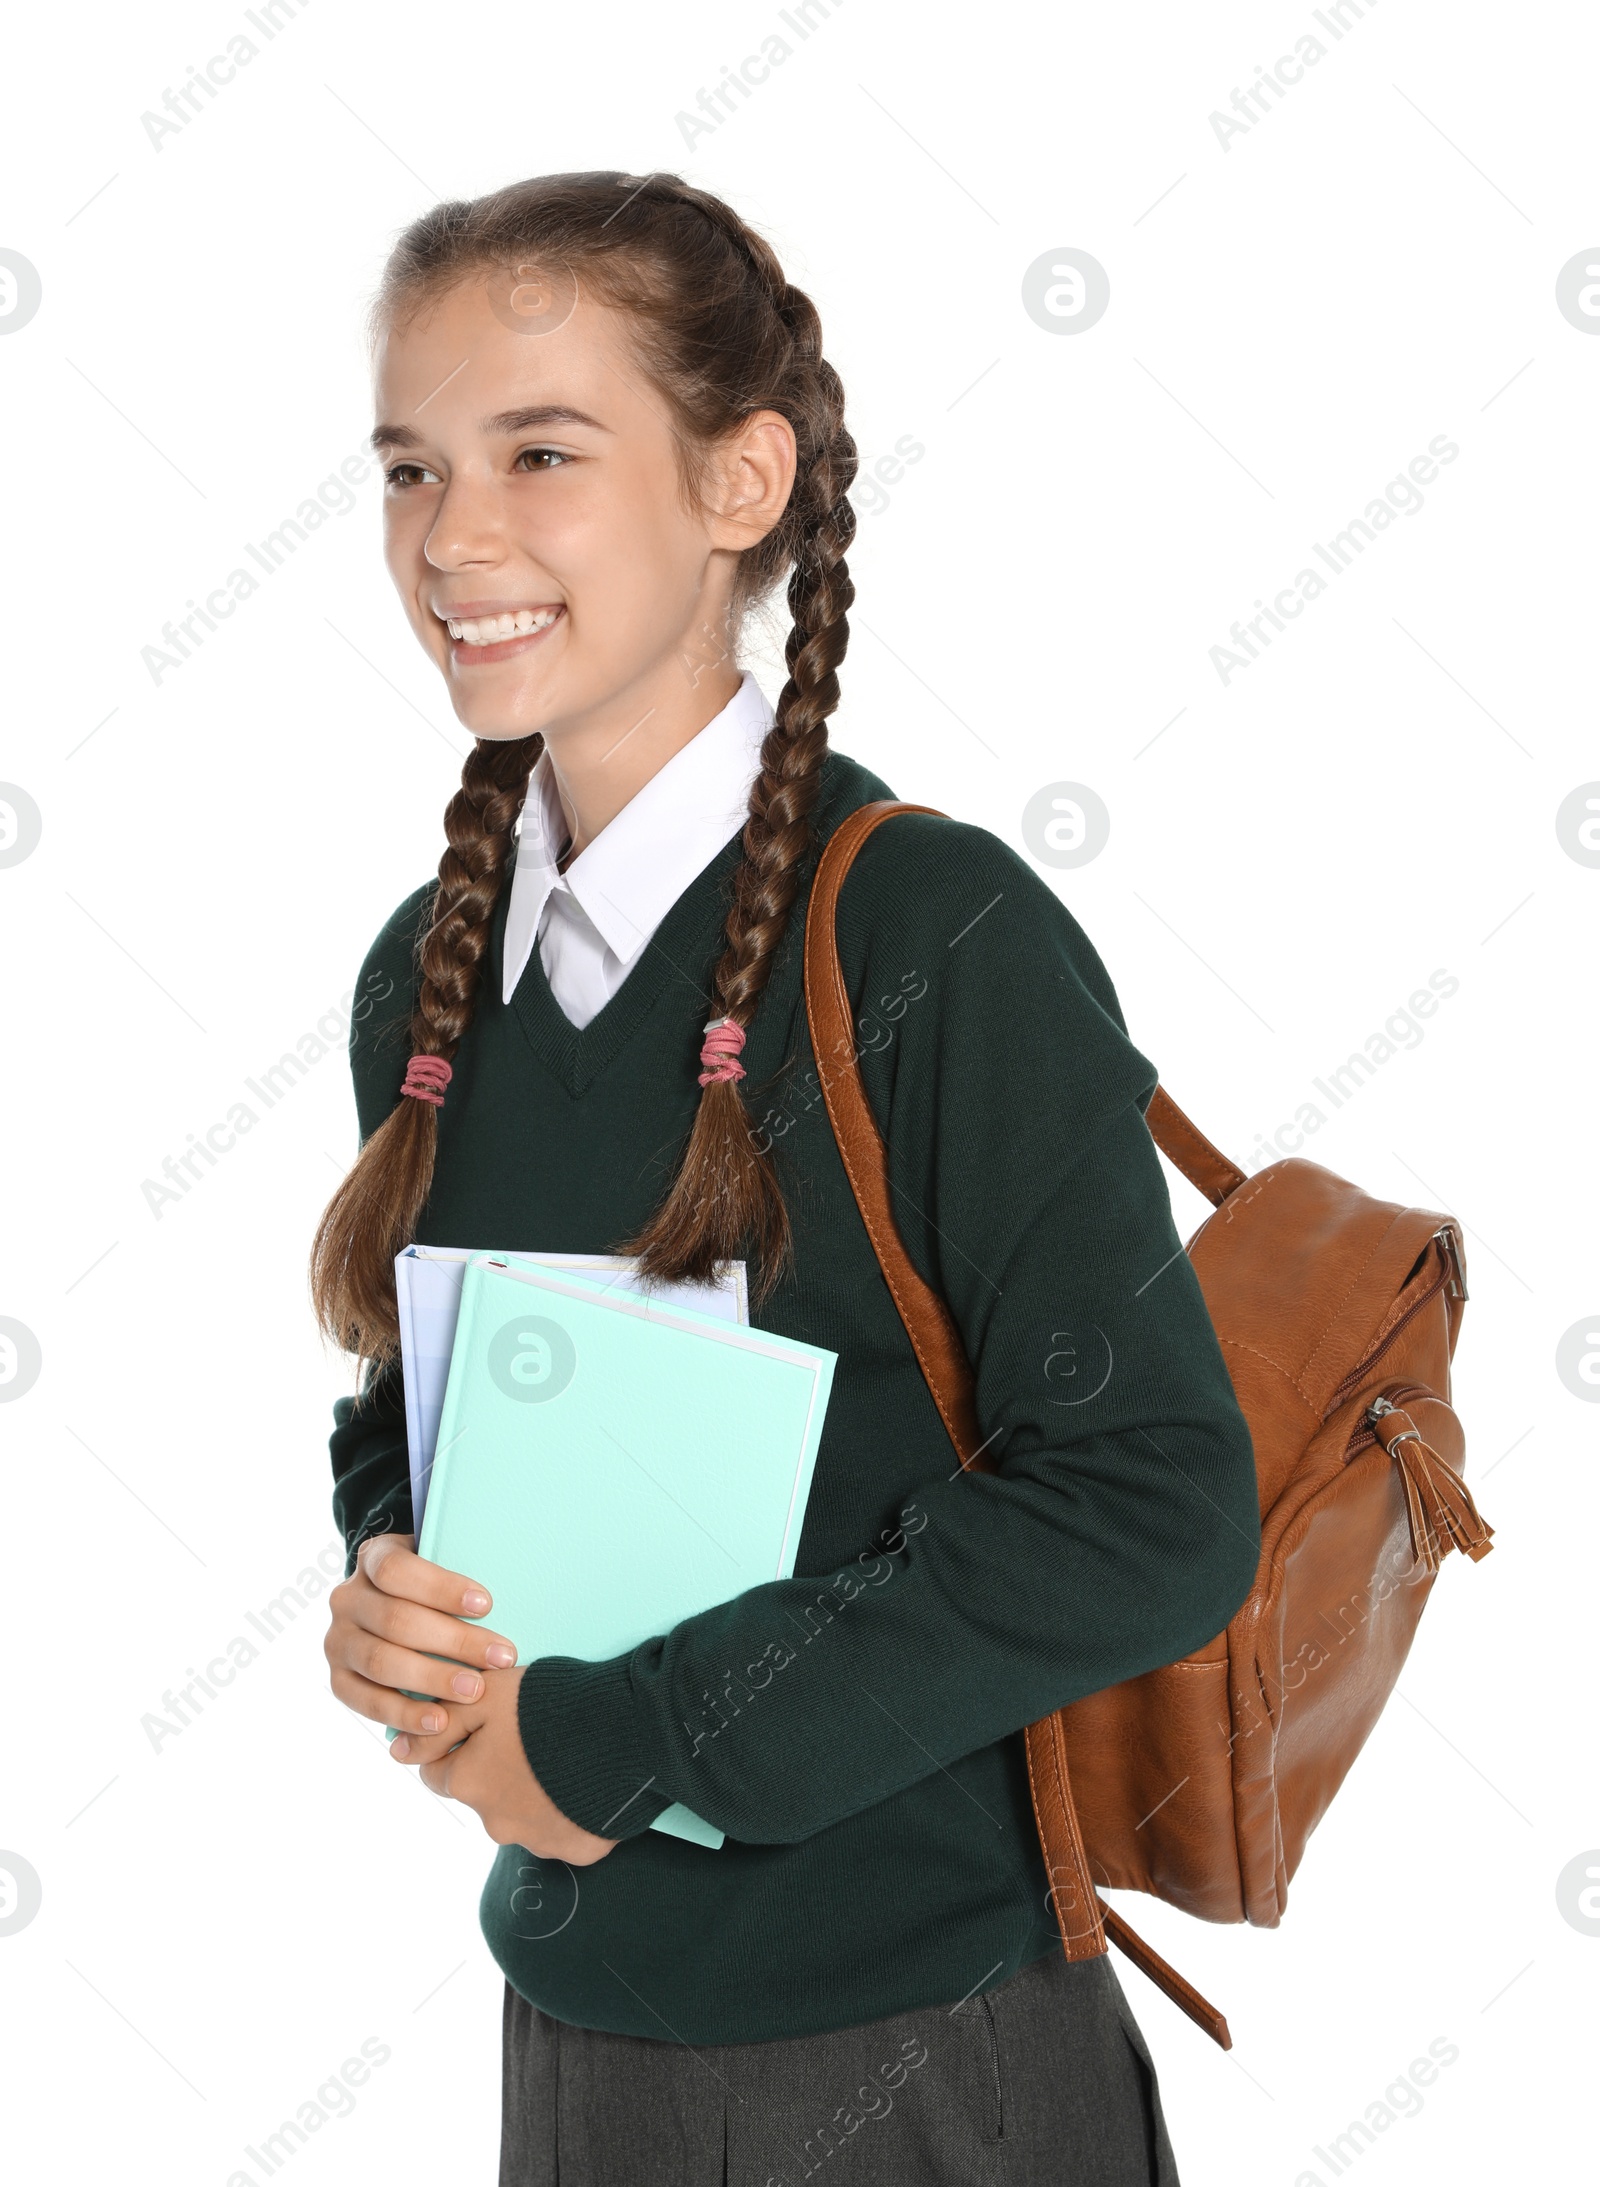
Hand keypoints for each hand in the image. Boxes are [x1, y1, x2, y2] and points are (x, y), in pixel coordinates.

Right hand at [324, 1531, 518, 1738]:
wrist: (388, 1609)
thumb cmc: (429, 1587)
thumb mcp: (438, 1565)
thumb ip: (458, 1568)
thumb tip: (506, 1586)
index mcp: (371, 1559)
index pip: (397, 1569)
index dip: (441, 1587)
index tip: (486, 1604)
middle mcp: (347, 1599)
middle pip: (396, 1620)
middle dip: (454, 1641)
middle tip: (500, 1657)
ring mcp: (338, 1642)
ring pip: (382, 1662)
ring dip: (432, 1680)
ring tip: (475, 1692)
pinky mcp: (338, 1680)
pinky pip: (367, 1702)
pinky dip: (405, 1714)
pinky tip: (439, 1722)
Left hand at [391, 1667, 618, 1864]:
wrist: (627, 1728)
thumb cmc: (553, 1703)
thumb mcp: (487, 1692)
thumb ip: (440, 1720)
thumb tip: (399, 1752)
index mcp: (468, 1782)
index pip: (440, 1773)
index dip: (461, 1745)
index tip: (487, 1728)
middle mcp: (495, 1822)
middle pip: (484, 1796)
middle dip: (498, 1771)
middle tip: (532, 1737)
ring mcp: (538, 1842)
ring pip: (522, 1816)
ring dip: (534, 1792)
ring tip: (565, 1755)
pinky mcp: (578, 1851)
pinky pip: (563, 1831)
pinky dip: (568, 1810)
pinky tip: (587, 1780)